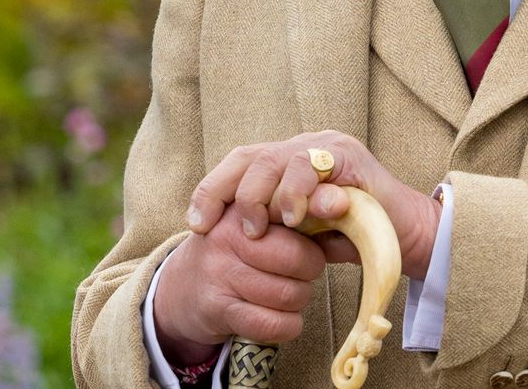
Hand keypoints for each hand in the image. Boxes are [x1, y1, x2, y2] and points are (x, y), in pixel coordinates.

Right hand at [152, 201, 325, 363]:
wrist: (183, 288)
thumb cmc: (235, 251)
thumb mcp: (254, 221)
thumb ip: (292, 212)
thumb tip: (344, 202)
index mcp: (241, 208)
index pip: (288, 208)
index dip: (317, 215)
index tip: (333, 217)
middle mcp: (227, 237)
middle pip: (296, 258)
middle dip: (310, 270)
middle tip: (304, 271)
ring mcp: (220, 273)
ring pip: (288, 294)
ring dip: (299, 299)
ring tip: (290, 292)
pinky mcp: (218, 308)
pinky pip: (272, 323)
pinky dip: (288, 326)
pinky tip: (284, 318)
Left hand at [185, 129, 442, 279]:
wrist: (402, 237)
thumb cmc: (348, 237)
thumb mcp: (299, 235)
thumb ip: (271, 226)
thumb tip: (227, 232)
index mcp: (285, 162)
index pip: (239, 164)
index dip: (212, 190)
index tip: (197, 225)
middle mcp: (302, 147)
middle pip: (250, 156)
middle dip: (231, 193)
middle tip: (241, 230)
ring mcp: (326, 147)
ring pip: (276, 159)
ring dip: (266, 197)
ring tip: (268, 228)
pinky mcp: (349, 155)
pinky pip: (313, 164)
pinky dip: (299, 192)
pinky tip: (297, 218)